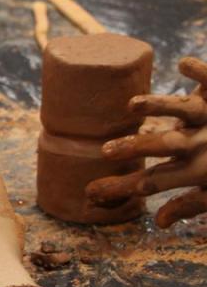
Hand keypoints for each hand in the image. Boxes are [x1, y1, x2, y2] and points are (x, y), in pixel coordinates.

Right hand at [87, 57, 206, 226]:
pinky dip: (198, 71)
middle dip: (133, 148)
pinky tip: (182, 65)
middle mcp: (202, 145)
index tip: (90, 193)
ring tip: (133, 106)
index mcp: (196, 172)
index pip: (151, 182)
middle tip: (105, 151)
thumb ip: (189, 206)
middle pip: (162, 145)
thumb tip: (158, 221)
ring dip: (159, 106)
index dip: (119, 190)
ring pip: (184, 110)